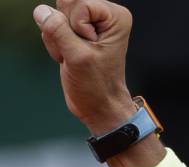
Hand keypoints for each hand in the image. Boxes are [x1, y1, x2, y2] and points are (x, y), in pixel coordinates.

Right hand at [33, 0, 135, 135]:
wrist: (98, 104)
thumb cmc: (97, 84)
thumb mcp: (78, 57)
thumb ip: (58, 30)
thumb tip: (42, 11)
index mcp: (115, 16)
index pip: (78, 3)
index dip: (77, 26)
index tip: (90, 46)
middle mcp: (104, 14)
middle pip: (65, 4)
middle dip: (64, 31)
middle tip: (79, 52)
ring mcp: (88, 22)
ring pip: (54, 15)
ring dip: (58, 39)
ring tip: (74, 56)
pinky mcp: (74, 30)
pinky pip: (50, 26)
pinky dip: (54, 44)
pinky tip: (68, 56)